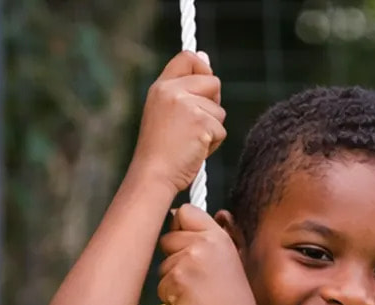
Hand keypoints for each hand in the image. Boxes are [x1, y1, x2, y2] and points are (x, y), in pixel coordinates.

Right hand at [130, 51, 225, 195]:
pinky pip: (221, 129)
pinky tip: (195, 151)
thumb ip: (185, 87)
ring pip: (219, 110)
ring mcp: (187, 106)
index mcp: (160, 88)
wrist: (153, 177)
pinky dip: (213, 144)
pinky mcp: (201, 123)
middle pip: (212, 82)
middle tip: (194, 126)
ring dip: (211, 128)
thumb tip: (205, 56)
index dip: (202, 69)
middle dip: (212, 104)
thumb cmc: (159, 151)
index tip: (202, 90)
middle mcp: (172, 91)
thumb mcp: (165, 113)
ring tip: (190, 143)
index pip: (188, 57)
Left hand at [156, 205, 257, 304]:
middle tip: (192, 276)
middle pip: (167, 238)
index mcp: (218, 236)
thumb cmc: (230, 300)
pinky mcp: (176, 279)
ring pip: (162, 264)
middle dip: (172, 257)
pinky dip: (170, 296)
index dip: (178, 225)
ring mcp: (188, 260)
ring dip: (171, 280)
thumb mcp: (227, 260)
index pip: (186, 211)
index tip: (182, 239)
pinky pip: (160, 285)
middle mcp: (203, 243)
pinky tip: (189, 303)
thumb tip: (174, 215)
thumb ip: (204, 240)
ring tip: (194, 293)